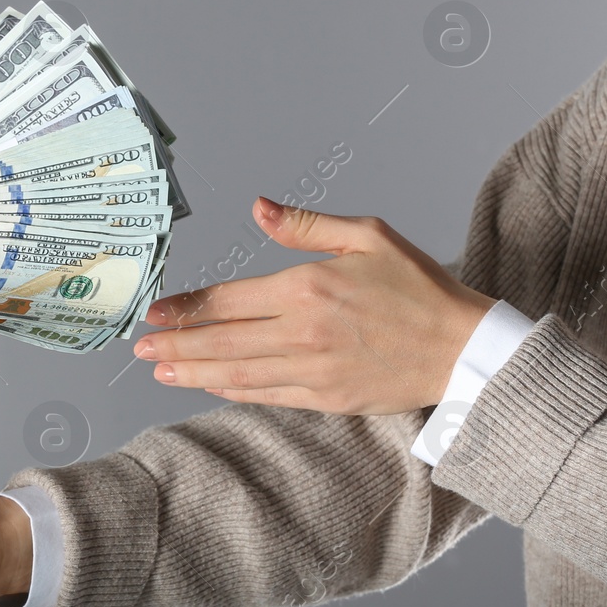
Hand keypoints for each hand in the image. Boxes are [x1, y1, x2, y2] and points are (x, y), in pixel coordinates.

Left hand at [134, 196, 495, 414]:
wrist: (465, 348)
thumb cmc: (420, 288)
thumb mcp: (367, 236)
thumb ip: (305, 226)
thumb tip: (258, 207)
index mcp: (307, 288)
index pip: (229, 300)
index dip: (187, 307)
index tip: (155, 311)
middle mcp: (303, 332)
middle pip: (222, 341)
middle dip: (175, 344)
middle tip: (140, 347)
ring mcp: (313, 370)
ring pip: (237, 373)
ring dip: (193, 372)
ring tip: (161, 369)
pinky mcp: (327, 398)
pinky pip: (267, 395)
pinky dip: (233, 391)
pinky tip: (210, 386)